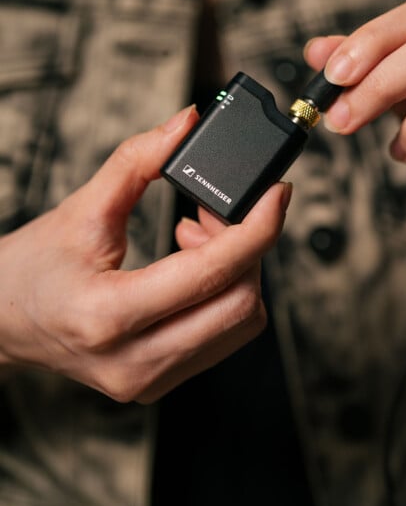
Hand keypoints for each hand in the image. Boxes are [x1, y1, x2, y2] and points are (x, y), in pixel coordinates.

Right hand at [0, 106, 290, 402]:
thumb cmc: (34, 267)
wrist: (1, 320)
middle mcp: (136, 361)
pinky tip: (195, 265)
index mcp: (109, 316)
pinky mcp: (159, 381)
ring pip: (240, 323)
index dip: (257, 229)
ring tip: (199, 235)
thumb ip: (137, 160)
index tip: (277, 194)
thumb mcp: (81, 208)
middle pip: (240, 304)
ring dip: (238, 271)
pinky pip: (221, 336)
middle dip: (249, 248)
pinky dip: (224, 293)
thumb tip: (187, 124)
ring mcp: (149, 379)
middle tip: (220, 211)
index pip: (210, 274)